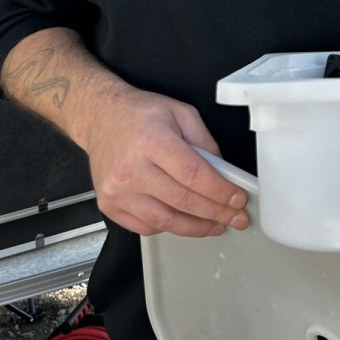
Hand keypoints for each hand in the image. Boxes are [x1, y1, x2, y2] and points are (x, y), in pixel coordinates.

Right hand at [81, 85, 249, 237]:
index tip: (238, 198)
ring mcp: (118, 191)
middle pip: (182, 201)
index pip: (194, 174)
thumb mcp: (181, 112)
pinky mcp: (109, 205)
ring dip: (196, 227)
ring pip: (165, 221)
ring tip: (216, 224)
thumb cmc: (140, 113)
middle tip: (235, 216)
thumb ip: (205, 141)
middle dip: (216, 212)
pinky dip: (169, 227)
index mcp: (152, 141)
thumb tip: (224, 171)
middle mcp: (132, 169)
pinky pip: (145, 226)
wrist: (100, 117)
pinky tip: (185, 221)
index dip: (220, 191)